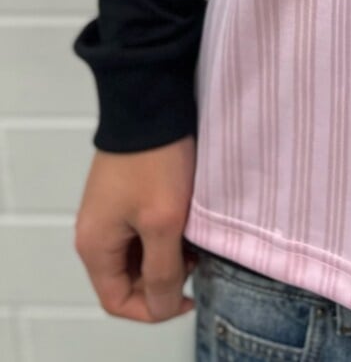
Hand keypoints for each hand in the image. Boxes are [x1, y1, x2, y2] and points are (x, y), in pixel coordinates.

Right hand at [74, 134, 198, 322]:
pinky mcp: (126, 193)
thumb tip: (163, 305)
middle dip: (163, 278)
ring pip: (139, 253)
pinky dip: (165, 233)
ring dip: (167, 254)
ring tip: (196, 240)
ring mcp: (110, 211)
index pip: (117, 300)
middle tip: (197, 262)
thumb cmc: (155, 161)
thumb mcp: (163, 222)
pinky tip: (189, 221)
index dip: (153, 308)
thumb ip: (163, 271)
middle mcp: (96, 232)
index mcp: (95, 245)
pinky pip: (143, 229)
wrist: (151, 102)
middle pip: (128, 279)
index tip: (190, 295)